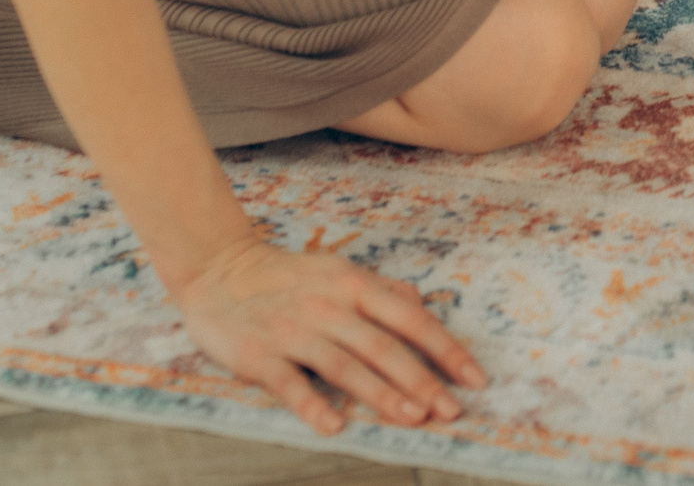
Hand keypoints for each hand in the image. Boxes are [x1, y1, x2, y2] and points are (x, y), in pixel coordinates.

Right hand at [173, 236, 486, 435]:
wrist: (218, 268)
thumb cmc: (288, 276)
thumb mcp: (340, 272)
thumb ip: (382, 291)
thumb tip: (423, 306)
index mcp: (355, 285)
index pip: (412, 320)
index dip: (446, 350)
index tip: (476, 378)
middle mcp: (330, 307)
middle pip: (385, 347)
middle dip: (423, 380)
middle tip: (452, 411)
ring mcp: (294, 331)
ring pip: (346, 366)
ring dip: (382, 394)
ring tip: (413, 418)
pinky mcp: (258, 355)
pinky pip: (290, 383)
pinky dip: (313, 405)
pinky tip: (336, 426)